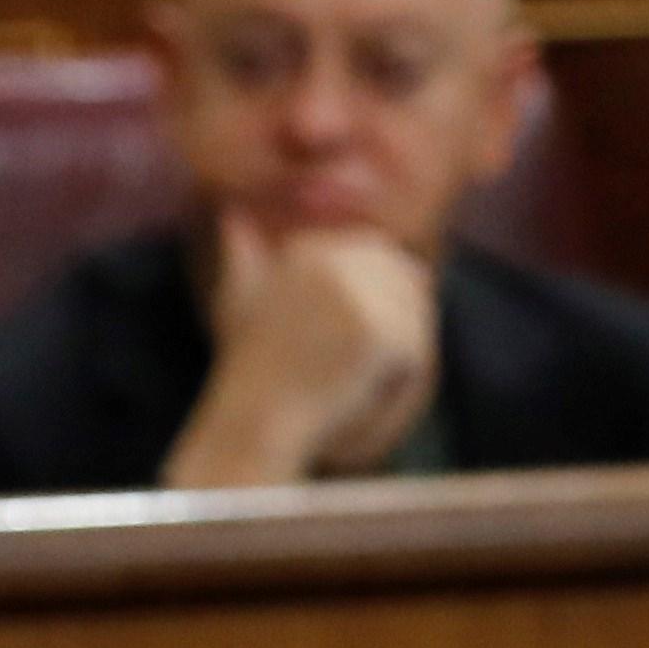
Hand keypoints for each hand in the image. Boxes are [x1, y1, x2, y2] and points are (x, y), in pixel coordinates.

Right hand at [164, 215, 440, 488]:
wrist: (250, 429)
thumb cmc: (243, 380)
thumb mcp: (237, 305)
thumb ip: (242, 262)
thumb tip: (232, 218)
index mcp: (309, 247)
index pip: (382, 256)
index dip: (385, 300)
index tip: (357, 350)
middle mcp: (335, 258)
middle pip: (410, 284)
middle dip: (403, 327)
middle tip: (365, 377)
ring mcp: (360, 294)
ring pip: (417, 325)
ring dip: (401, 364)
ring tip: (353, 395)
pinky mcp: (382, 332)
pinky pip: (416, 359)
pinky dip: (400, 391)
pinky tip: (358, 406)